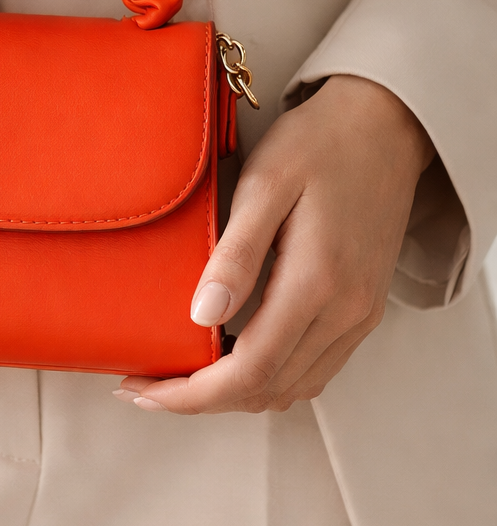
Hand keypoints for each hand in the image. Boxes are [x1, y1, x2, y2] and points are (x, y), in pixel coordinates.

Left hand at [116, 75, 435, 414]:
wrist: (385, 125)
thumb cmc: (319, 143)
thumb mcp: (266, 183)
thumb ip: (236, 253)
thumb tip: (202, 317)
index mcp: (317, 281)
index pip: (249, 371)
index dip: (191, 394)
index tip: (141, 390)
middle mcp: (345, 312)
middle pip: (267, 391)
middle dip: (201, 400)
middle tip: (146, 384)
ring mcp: (359, 316)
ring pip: (291, 389)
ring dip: (234, 395)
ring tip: (181, 374)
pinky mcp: (363, 311)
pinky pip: (314, 370)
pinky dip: (268, 379)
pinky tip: (232, 358)